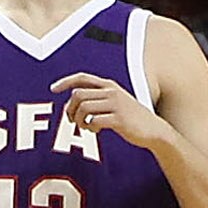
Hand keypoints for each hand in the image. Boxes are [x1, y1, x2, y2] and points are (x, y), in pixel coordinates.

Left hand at [50, 73, 166, 153]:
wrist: (154, 130)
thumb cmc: (130, 117)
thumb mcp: (115, 101)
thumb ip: (96, 98)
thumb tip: (71, 104)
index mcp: (109, 85)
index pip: (82, 77)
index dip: (65, 81)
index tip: (52, 89)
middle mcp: (111, 92)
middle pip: (77, 94)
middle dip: (70, 109)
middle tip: (72, 120)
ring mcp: (116, 105)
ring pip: (83, 108)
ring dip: (79, 120)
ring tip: (85, 127)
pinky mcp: (119, 119)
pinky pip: (94, 121)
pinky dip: (90, 127)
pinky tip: (96, 130)